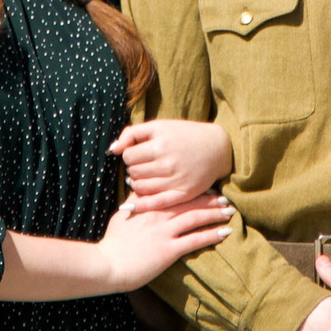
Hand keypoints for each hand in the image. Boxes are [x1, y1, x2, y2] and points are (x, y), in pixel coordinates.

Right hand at [93, 193, 232, 291]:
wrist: (108, 264)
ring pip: (195, 217)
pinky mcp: (169, 250)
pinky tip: (225, 232)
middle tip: (225, 197)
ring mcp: (165, 232)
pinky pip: (195, 240)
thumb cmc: (113, 242)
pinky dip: (211, 235)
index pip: (175, 192)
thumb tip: (141, 186)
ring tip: (229, 211)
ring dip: (215, 213)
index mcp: (149, 205)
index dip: (193, 189)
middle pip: (189, 202)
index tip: (206, 187)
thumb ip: (136, 200)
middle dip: (209, 199)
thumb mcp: (123, 215)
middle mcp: (159, 215)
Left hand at [110, 118, 234, 211]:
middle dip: (134, 169)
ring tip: (146, 177)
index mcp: (161, 144)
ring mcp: (176, 180)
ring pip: (140, 187)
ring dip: (138, 183)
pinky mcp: (183, 194)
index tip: (139, 154)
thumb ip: (132, 133)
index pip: (128, 156)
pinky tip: (131, 204)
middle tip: (144, 166)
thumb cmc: (184, 135)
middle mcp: (168, 163)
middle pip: (133, 172)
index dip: (130, 155)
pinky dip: (140, 204)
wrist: (217, 148)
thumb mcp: (159, 126)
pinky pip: (155, 203)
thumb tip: (112, 149)